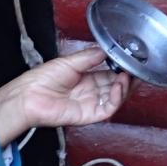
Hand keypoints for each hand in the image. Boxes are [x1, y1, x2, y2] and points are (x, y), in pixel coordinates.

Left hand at [0, 49, 131, 146]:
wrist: (30, 96)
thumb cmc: (42, 79)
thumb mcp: (70, 62)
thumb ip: (90, 57)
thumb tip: (106, 50)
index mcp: (85, 78)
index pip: (109, 74)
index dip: (120, 69)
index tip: (130, 61)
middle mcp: (90, 91)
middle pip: (115, 86)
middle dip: (127, 78)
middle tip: (136, 69)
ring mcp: (90, 104)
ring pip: (115, 98)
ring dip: (124, 87)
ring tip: (127, 76)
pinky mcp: (89, 115)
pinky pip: (108, 109)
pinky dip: (116, 98)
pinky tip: (118, 87)